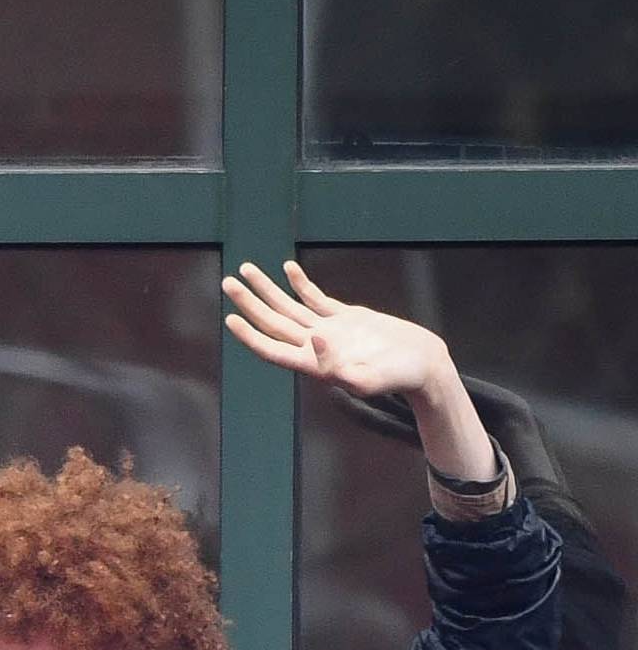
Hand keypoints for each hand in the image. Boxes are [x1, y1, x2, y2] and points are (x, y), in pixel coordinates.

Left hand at [222, 261, 492, 479]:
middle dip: (250, 303)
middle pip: (274, 323)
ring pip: (290, 307)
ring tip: (246, 270)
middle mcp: (316, 347)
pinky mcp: (346, 318)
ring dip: (267, 290)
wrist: (422, 367)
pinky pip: (316, 298)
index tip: (231, 319)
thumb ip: (341, 369)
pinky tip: (287, 269)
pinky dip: (301, 284)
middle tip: (227, 282)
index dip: (250, 335)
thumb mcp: (371, 380)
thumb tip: (314, 341)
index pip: (273, 349)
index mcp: (315, 365)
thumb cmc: (399, 379)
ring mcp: (329, 331)